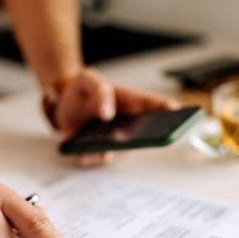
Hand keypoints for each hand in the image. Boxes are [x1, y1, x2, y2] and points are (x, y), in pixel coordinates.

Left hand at [54, 68, 180, 166]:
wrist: (63, 102)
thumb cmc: (83, 89)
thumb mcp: (87, 79)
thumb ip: (99, 90)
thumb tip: (107, 112)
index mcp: (130, 102)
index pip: (154, 105)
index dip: (167, 108)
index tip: (175, 110)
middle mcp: (128, 125)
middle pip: (144, 134)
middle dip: (146, 138)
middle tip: (145, 138)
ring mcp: (115, 140)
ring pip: (119, 151)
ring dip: (113, 152)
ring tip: (106, 151)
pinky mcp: (97, 151)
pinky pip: (96, 158)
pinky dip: (89, 157)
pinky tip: (82, 154)